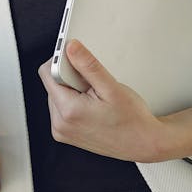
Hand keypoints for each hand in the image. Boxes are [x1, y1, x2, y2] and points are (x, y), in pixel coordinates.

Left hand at [38, 40, 167, 161]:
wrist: (144, 144)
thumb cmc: (132, 119)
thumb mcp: (112, 88)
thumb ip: (88, 65)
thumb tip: (71, 47)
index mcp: (68, 111)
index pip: (47, 72)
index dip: (62, 62)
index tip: (78, 61)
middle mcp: (59, 124)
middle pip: (52, 84)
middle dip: (70, 78)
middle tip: (94, 87)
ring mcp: (61, 131)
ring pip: (56, 95)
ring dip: (72, 90)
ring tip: (95, 99)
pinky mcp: (65, 134)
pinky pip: (60, 108)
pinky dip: (73, 102)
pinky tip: (91, 107)